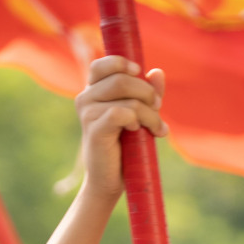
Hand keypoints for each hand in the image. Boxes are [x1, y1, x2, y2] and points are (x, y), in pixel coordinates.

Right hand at [76, 55, 165, 198]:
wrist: (110, 180)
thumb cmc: (125, 146)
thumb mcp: (141, 114)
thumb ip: (148, 92)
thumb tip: (157, 72)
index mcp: (93, 90)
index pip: (102, 64)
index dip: (123, 63)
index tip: (139, 74)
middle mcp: (85, 98)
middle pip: (121, 79)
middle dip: (147, 93)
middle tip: (158, 108)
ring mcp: (87, 114)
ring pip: (127, 98)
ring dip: (149, 113)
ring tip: (155, 128)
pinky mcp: (94, 130)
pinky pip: (121, 113)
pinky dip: (137, 121)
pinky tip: (137, 131)